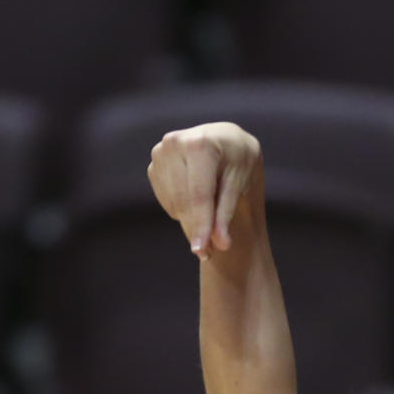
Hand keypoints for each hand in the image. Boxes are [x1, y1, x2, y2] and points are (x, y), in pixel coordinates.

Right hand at [147, 121, 262, 260]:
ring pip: (174, 205)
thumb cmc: (237, 161)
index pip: (199, 194)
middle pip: (184, 202)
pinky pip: (167, 202)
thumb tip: (220, 244)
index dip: (201, 226)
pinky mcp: (154, 165)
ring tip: (211, 215)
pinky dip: (182, 209)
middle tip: (211, 250)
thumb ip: (226, 214)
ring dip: (191, 220)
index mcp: (201, 144)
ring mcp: (161, 153)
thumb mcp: (239, 183)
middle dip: (197, 229)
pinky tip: (196, 198)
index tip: (202, 252)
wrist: (225, 142)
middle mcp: (175, 143)